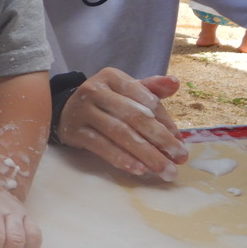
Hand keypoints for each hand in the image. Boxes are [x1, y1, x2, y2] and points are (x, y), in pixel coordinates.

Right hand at [57, 67, 186, 179]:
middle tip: (179, 159)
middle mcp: (95, 90)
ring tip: (164, 170)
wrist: (66, 111)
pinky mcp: (74, 131)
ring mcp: (83, 111)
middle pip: (134, 117)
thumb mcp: (125, 91)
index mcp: (112, 77)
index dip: (166, 123)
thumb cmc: (105, 102)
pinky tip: (139, 169)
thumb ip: (151, 89)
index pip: (146, 100)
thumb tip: (175, 83)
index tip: (180, 144)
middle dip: (160, 139)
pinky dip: (121, 159)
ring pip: (120, 133)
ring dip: (146, 154)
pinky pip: (102, 146)